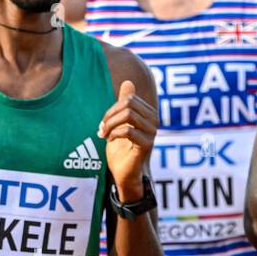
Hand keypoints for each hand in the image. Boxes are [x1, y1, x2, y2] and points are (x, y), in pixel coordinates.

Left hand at [98, 79, 158, 197]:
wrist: (124, 172)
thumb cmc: (122, 149)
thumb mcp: (120, 122)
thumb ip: (125, 104)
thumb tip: (129, 82)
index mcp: (149, 114)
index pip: (129, 98)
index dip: (113, 108)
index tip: (105, 122)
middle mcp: (154, 122)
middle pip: (128, 104)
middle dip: (110, 114)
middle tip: (102, 128)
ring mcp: (152, 133)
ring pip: (128, 115)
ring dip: (111, 124)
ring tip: (104, 134)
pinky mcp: (147, 145)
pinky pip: (128, 130)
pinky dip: (114, 134)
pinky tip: (111, 140)